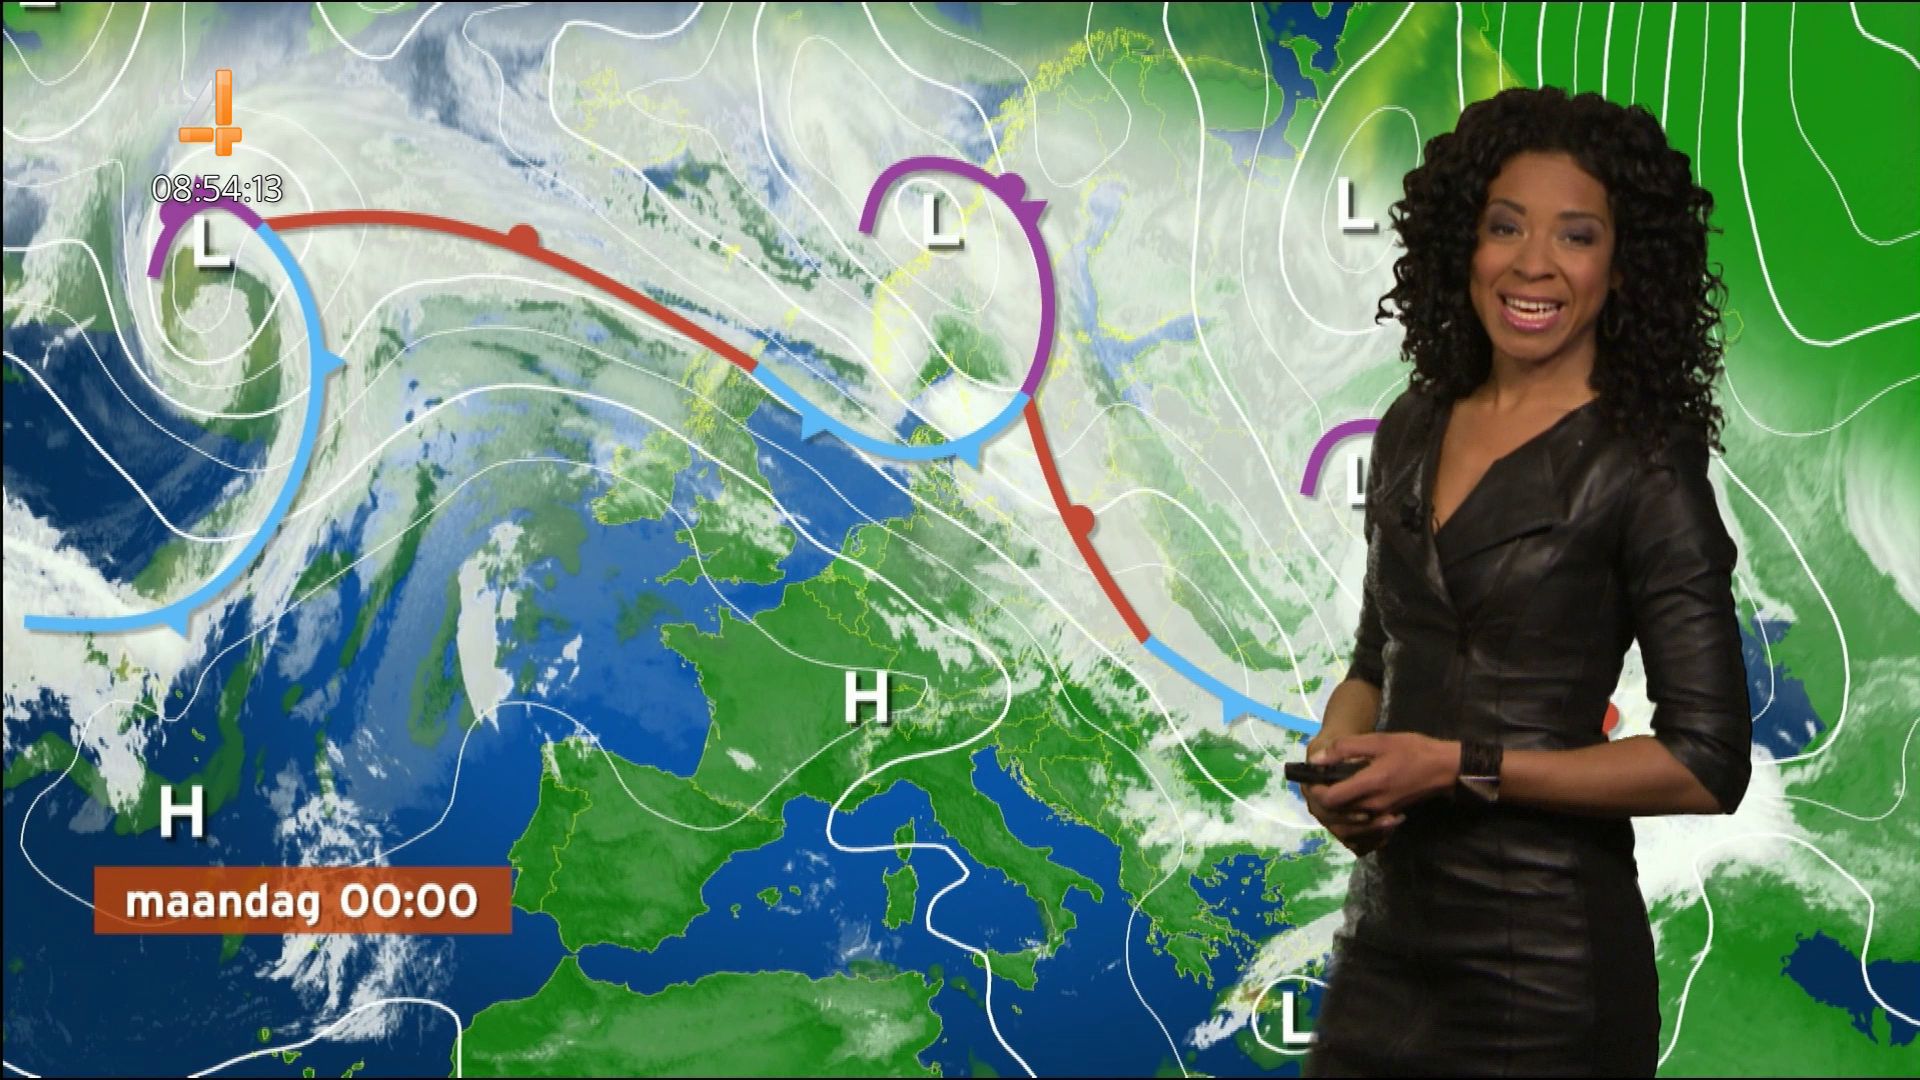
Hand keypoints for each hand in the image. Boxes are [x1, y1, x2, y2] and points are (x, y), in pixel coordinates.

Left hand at [1300, 739, 1405, 856]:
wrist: (1445, 768)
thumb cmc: (1412, 750)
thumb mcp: (1378, 741)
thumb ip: (1345, 749)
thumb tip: (1317, 759)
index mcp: (1369, 786)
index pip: (1330, 800)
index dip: (1316, 790)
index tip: (1314, 777)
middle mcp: (1373, 806)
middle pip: (1336, 812)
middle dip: (1325, 797)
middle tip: (1322, 779)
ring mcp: (1381, 813)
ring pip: (1348, 818)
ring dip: (1337, 805)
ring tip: (1336, 784)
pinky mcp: (1389, 815)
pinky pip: (1362, 820)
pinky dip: (1352, 811)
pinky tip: (1354, 793)